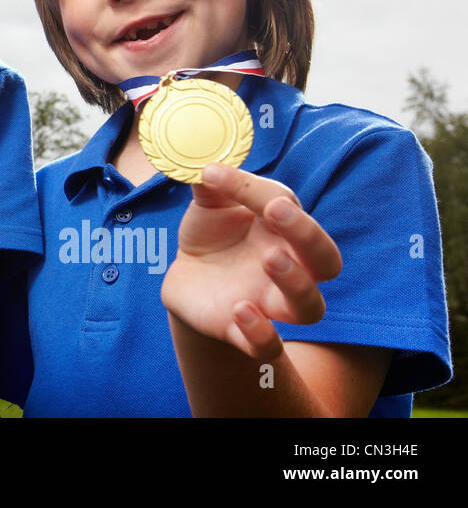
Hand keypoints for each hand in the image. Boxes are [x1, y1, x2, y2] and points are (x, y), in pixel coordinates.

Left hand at [160, 162, 341, 360]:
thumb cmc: (211, 233)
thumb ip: (212, 185)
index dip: (253, 189)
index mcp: (284, 230)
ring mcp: (270, 302)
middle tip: (276, 212)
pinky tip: (240, 310)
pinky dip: (261, 334)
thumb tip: (206, 167)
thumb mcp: (209, 204)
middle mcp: (289, 267)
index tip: (214, 174)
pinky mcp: (244, 332)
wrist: (187, 277)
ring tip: (270, 259)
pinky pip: (268, 347)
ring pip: (310, 307)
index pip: (286, 207)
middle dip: (308, 235)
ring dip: (296, 283)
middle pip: (326, 261)